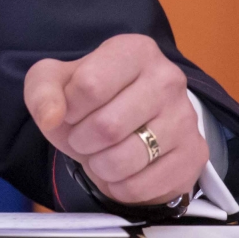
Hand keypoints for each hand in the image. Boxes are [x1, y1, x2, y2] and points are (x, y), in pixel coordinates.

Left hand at [24, 33, 205, 207]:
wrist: (128, 124)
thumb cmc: (88, 99)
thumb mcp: (54, 83)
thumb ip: (43, 92)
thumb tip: (52, 117)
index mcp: (135, 50)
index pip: (89, 85)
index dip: (68, 108)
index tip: (70, 110)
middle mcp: (168, 78)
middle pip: (107, 127)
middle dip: (82, 140)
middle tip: (83, 138)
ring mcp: (186, 118)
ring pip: (126, 159)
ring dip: (100, 165)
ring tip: (101, 154)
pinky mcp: (195, 155)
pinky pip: (144, 186)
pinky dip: (120, 187)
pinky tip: (121, 172)